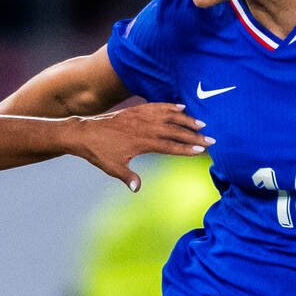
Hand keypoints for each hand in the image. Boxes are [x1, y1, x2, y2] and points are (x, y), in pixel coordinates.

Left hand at [70, 102, 212, 191]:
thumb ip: (128, 177)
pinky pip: (157, 106)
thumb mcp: (113, 167)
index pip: (170, 146)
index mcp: (142, 142)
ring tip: (201, 123)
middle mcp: (144, 127)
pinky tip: (181, 107)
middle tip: (211, 139)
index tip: (201, 151)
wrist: (84, 132)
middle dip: (194, 136)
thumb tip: (137, 189)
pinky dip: (170, 106)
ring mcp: (141, 116)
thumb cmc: (99, 152)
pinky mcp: (136, 110)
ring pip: (169, 116)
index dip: (186, 149)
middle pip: (175, 131)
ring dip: (186, 119)